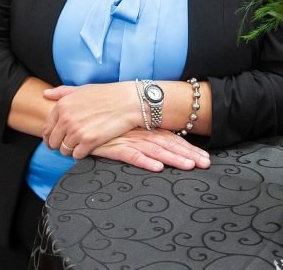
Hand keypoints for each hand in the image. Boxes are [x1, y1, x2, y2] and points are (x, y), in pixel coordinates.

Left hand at [42, 83, 141, 158]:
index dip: (51, 136)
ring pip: (64, 150)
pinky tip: (88, 148)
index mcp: (62, 105)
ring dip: (71, 150)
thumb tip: (45, 94)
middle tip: (69, 145)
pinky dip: (81, 154)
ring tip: (80, 145)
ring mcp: (76, 130)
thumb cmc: (107, 94)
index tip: (57, 140)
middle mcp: (66, 118)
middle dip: (60, 145)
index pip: (48, 128)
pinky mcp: (89, 141)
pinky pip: (76, 155)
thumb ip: (62, 92)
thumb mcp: (82, 89)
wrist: (128, 101)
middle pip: (53, 142)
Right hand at [91, 128, 210, 171]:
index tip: (204, 157)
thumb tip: (156, 144)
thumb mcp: (123, 125)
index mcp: (144, 127)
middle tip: (206, 164)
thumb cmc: (101, 120)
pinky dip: (144, 161)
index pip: (171, 137)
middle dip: (188, 154)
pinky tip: (157, 167)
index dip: (188, 147)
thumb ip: (139, 132)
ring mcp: (126, 139)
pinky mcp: (112, 146)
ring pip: (155, 150)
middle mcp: (139, 132)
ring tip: (189, 166)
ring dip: (173, 158)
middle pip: (168, 144)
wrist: (76, 115)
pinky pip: (131, 155)